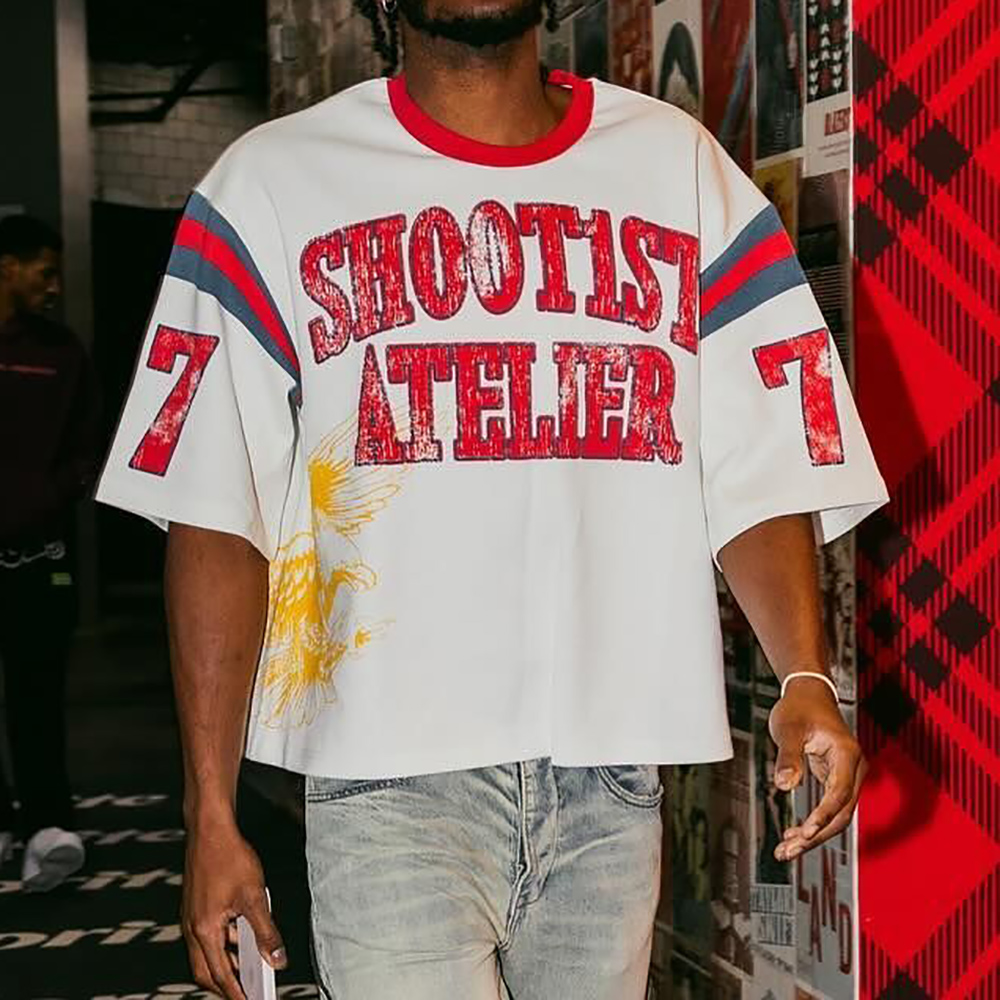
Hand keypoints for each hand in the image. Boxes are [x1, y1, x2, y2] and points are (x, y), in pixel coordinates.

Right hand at [182, 815, 286, 998]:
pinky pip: (208, 935)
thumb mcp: (255, 897)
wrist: (210, 830)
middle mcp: (193, 928)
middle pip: (206, 971)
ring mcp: (192, 917)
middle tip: (247, 991)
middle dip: (225, 984)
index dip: (235, 993)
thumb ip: (266, 931)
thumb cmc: (229, 857)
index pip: (219, 975)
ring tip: (251, 966)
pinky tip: (243, 936)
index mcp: (204, 930)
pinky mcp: (196, 907)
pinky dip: (224, 942)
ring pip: (207, 953)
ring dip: (226, 962)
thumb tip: (276, 958)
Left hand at [768, 678, 866, 861]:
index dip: (823, 815)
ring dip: (814, 835)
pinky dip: (813, 824)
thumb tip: (784, 786)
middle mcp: (853, 769)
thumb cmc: (799, 707)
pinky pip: (829, 808)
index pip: (839, 794)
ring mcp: (847, 776)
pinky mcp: (837, 781)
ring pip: (837, 815)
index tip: (805, 832)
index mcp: (847, 755)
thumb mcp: (789, 729)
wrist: (809, 694)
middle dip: (816, 835)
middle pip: (841, 813)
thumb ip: (788, 756)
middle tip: (788, 851)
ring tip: (786, 851)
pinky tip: (794, 837)